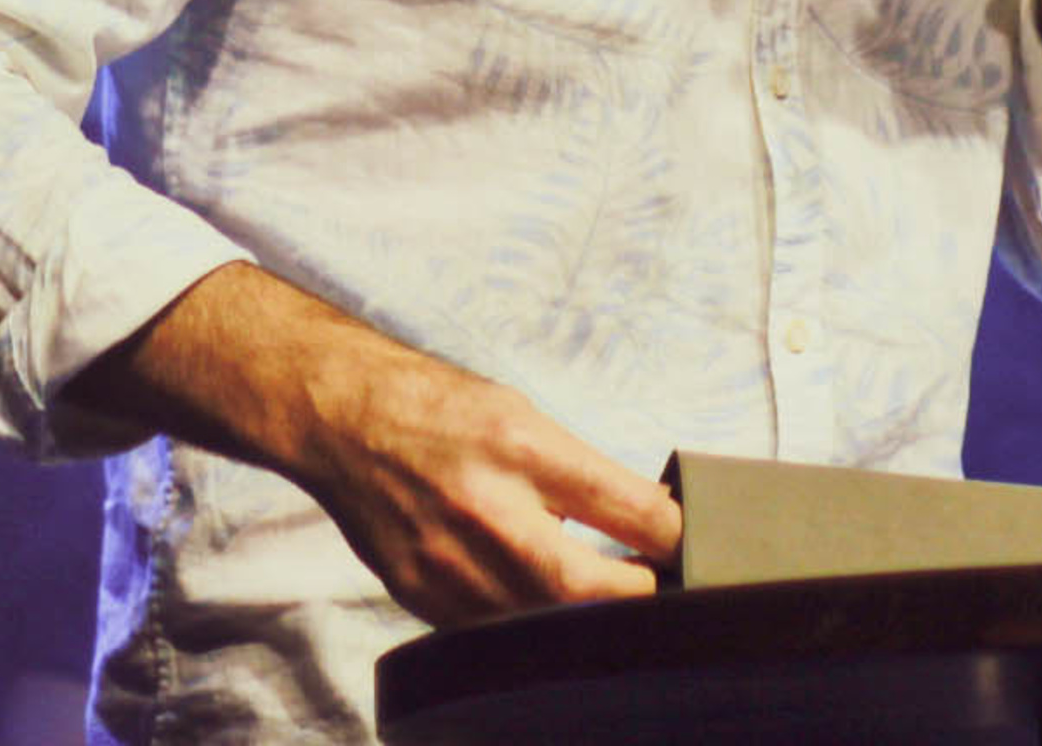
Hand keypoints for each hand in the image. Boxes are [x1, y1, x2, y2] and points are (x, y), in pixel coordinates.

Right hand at [70, 264, 679, 626]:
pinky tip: (546, 611)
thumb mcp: (523, 414)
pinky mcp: (425, 600)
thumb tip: (648, 525)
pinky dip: (531, 628)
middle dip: (639, 598)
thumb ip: (579, 473)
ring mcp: (451, 564)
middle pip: (589, 586)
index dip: (675, 535)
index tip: (695, 547)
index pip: (626, 505)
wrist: (345, 421)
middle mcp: (488, 508)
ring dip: (588, 622)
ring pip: (544, 625)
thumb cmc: (443, 408)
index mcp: (522, 445)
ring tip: (618, 609)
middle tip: (666, 596)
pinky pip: (495, 633)